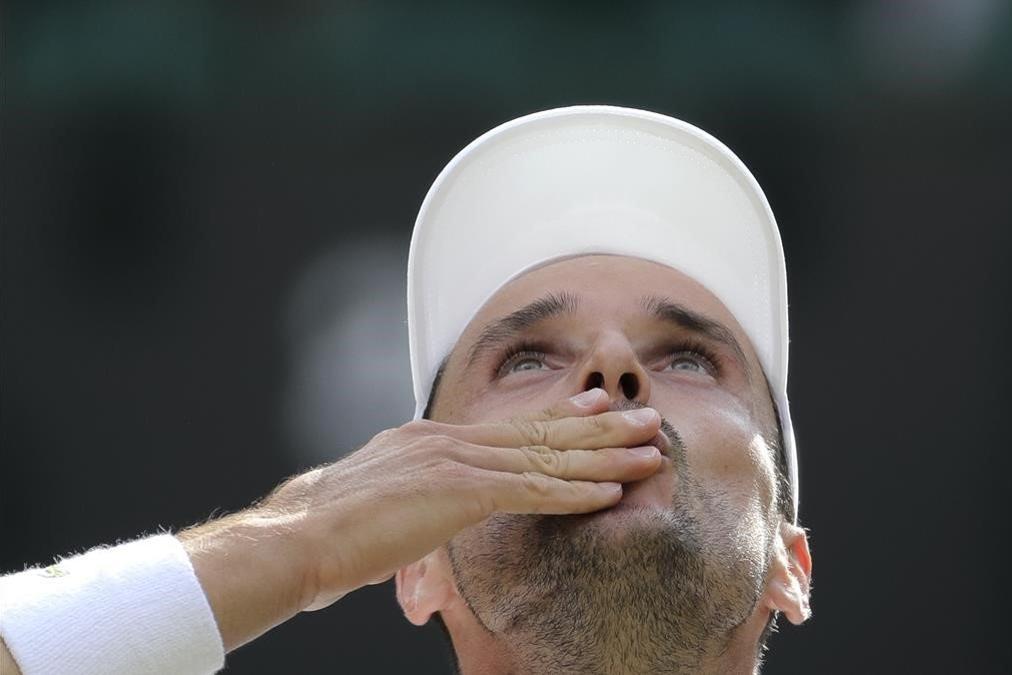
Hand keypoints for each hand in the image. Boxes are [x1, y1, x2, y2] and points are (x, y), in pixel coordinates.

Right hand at [179, 388, 661, 650]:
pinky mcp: (459, 493)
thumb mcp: (374, 506)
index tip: (595, 401)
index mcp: (429, 440)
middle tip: (646, 416)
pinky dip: (575, 493)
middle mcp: (448, 441)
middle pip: (539, 430)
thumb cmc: (323, 533)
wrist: (295, 538)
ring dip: (604, 455)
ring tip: (649, 450)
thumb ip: (405, 506)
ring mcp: (455, 462)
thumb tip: (409, 525)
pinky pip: (532, 492)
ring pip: (547, 456)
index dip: (559, 414)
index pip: (509, 425)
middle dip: (598, 425)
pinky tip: (610, 493)